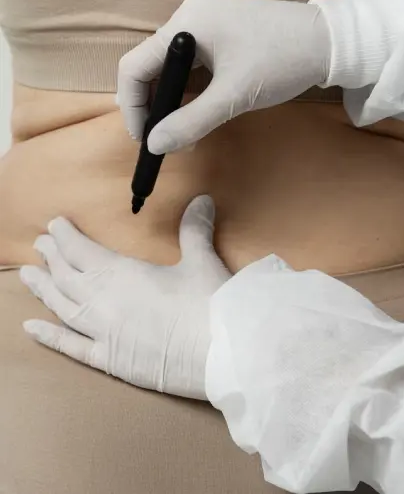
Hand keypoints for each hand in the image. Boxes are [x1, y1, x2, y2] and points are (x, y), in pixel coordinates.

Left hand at [21, 196, 230, 399]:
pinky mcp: (110, 360)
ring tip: (26, 275)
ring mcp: (103, 332)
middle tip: (40, 244)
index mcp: (122, 273)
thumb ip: (194, 229)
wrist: (222, 352)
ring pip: (62, 307)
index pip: (82, 250)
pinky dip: (50, 337)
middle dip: (52, 257)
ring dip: (43, 289)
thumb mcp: (202, 261)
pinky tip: (30, 328)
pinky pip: (72, 347)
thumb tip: (201, 199)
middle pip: (67, 275)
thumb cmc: (210, 303)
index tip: (54, 225)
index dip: (65, 236)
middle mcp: (104, 301)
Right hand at [117, 0, 329, 151]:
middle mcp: (189, 19)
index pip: (135, 65)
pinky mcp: (221, 36)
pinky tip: (196, 117)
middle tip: (164, 141)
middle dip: (153, 108)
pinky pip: (191, 68)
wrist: (330, 42)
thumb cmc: (282, 62)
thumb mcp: (233, 96)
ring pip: (171, 70)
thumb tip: (154, 145)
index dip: (133, 106)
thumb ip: (191, 121)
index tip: (144, 139)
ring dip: (172, 104)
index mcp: (186, 23)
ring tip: (182, 135)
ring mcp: (205, 26)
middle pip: (150, 67)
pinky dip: (189, 94)